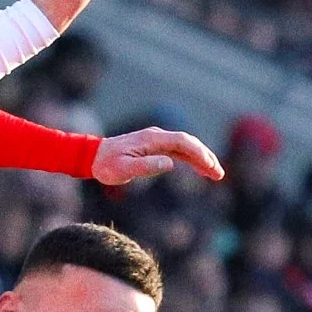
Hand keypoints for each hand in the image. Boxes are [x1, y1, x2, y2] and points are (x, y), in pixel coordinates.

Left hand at [91, 126, 223, 184]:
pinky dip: (191, 160)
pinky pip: (178, 151)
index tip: (210, 167)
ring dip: (201, 159)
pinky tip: (200, 169)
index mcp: (152, 139)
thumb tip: (170, 163)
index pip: (183, 143)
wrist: (92, 157)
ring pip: (185, 147)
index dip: (199, 154)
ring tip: (215, 174)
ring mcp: (156, 141)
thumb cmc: (106, 165)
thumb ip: (147, 166)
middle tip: (219, 174)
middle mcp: (157, 136)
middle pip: (188, 143)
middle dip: (206, 157)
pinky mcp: (154, 147)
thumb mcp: (124, 170)